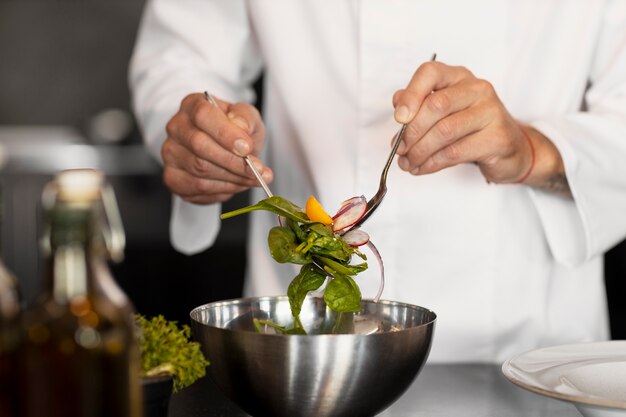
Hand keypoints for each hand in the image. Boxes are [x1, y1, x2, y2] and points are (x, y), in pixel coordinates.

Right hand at [162, 93, 271, 203]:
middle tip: (257, 170)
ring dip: (233, 178)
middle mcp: (176, 127)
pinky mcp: (173, 177)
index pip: (203, 115)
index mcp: (192, 105)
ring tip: (253, 178)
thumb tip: (241, 127)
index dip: (226, 133)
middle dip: (234, 161)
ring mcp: (171, 153)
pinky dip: (223, 189)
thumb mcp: (247, 118)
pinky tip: (236, 184)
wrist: (226, 149)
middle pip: (200, 145)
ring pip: (200, 169)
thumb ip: (246, 118)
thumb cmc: (235, 131)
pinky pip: (198, 187)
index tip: (247, 148)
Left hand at [392, 61, 558, 184]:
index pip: (430, 72)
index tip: (398, 119)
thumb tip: (398, 105)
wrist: (510, 149)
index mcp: (458, 77)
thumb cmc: (470, 129)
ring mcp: (491, 112)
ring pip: (444, 131)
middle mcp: (477, 89)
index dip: (411, 94)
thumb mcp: (443, 113)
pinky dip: (433, 163)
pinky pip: (456, 152)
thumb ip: (419, 105)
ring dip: (420, 151)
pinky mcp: (498, 138)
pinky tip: (423, 168)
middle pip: (436, 105)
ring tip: (408, 163)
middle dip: (412, 132)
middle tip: (399, 150)